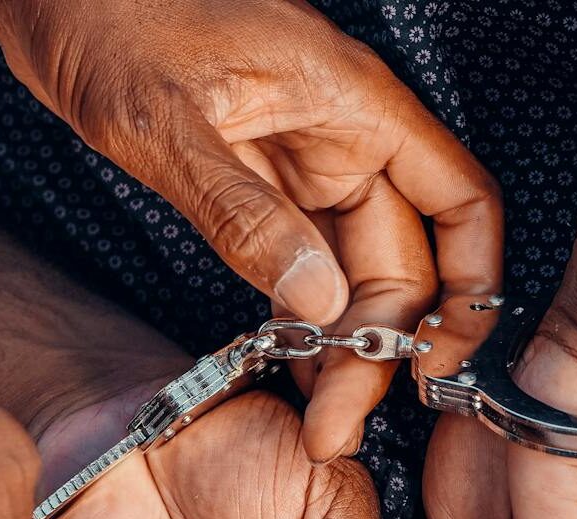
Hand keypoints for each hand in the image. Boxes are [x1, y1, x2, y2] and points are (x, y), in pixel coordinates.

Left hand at [0, 0, 501, 459]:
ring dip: (344, 350)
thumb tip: (316, 299)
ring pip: (354, 276)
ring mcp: (302, 169)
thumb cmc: (104, 14)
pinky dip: (304, 323)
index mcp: (350, 105)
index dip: (472, 284)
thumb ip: (243, 214)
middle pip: (401, 261)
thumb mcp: (167, 123)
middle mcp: (340, 140)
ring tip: (320, 415)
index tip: (444, 358)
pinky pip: (305, 269)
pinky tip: (293, 369)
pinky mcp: (262, 191)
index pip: (458, 199)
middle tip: (337, 420)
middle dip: (379, 347)